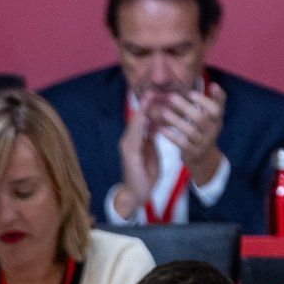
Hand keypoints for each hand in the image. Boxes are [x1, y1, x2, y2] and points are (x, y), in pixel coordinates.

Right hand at [114, 98, 160, 219]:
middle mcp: (128, 140)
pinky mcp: (130, 153)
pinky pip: (136, 135)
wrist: (136, 194)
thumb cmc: (144, 175)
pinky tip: (146, 115)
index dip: (148, 107)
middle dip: (145, 104)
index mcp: (135, 140)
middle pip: (137, 118)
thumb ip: (151, 139)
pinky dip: (141, 123)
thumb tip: (156, 124)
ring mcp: (127, 146)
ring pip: (135, 124)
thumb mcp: (150, 153)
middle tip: (152, 89)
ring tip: (149, 97)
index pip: (142, 120)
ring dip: (143, 110)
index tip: (156, 94)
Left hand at [161, 82, 227, 180]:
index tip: (190, 93)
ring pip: (190, 131)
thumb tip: (214, 85)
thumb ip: (215, 101)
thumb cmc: (206, 130)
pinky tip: (161, 128)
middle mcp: (212, 132)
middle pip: (200, 119)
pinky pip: (182, 144)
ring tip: (163, 112)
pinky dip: (171, 136)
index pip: (215, 109)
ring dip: (176, 121)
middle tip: (171, 97)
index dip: (204, 101)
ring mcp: (203, 143)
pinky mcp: (193, 153)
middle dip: (185, 107)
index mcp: (217, 120)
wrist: (204, 158)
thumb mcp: (214, 117)